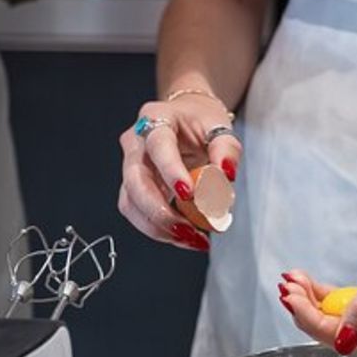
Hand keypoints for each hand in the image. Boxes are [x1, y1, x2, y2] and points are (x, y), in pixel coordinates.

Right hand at [117, 92, 241, 251]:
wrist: (187, 119)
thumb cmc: (201, 122)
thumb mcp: (220, 127)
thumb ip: (226, 149)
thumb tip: (226, 174)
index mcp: (157, 118)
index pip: (158, 145)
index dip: (171, 170)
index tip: (189, 193)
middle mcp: (136, 142)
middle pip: (134, 180)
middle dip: (160, 210)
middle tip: (188, 229)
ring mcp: (130, 166)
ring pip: (130, 202)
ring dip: (158, 227)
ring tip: (191, 238)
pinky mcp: (133, 188)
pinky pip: (138, 213)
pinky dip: (160, 230)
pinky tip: (184, 236)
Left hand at [280, 191, 356, 353]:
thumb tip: (343, 342)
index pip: (349, 339)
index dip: (314, 321)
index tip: (289, 297)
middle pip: (344, 333)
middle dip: (311, 310)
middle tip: (287, 284)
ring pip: (344, 320)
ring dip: (316, 301)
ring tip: (294, 278)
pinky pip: (353, 307)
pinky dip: (330, 295)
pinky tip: (309, 282)